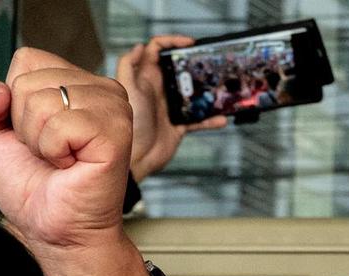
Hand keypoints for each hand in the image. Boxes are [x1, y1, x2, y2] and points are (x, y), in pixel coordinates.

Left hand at [0, 47, 132, 255]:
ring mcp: (111, 106)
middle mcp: (98, 88)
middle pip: (29, 81)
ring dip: (38, 142)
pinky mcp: (115, 130)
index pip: (25, 60)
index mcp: (75, 82)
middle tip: (48, 154)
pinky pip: (59, 125)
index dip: (13, 103)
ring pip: (41, 101)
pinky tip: (71, 166)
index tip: (32, 136)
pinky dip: (53, 152)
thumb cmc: (35, 190)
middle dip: (24, 126)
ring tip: (59, 160)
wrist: (55, 232)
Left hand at [117, 36, 225, 181]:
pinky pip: (199, 119)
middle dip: (194, 63)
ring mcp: (169, 107)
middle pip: (179, 68)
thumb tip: (138, 46)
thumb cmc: (129, 126)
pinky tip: (222, 118)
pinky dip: (211, 119)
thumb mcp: (126, 92)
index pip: (156, 50)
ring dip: (207, 90)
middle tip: (208, 62)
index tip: (189, 43)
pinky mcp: (178, 125)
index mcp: (145, 79)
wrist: (135, 160)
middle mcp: (158, 90)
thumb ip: (128, 66)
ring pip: (193, 92)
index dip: (172, 41)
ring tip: (220, 86)